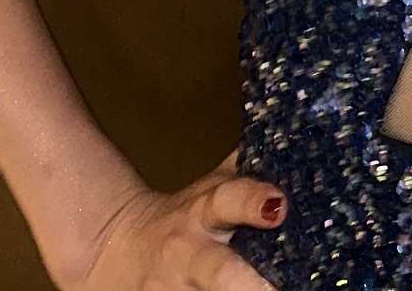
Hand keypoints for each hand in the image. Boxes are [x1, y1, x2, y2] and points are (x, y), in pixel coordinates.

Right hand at [50, 145, 285, 288]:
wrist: (110, 248)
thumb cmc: (183, 215)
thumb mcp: (213, 187)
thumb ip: (250, 166)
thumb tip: (301, 136)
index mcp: (205, 212)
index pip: (231, 199)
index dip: (254, 201)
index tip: (279, 206)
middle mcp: (190, 255)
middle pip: (219, 272)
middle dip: (246, 285)